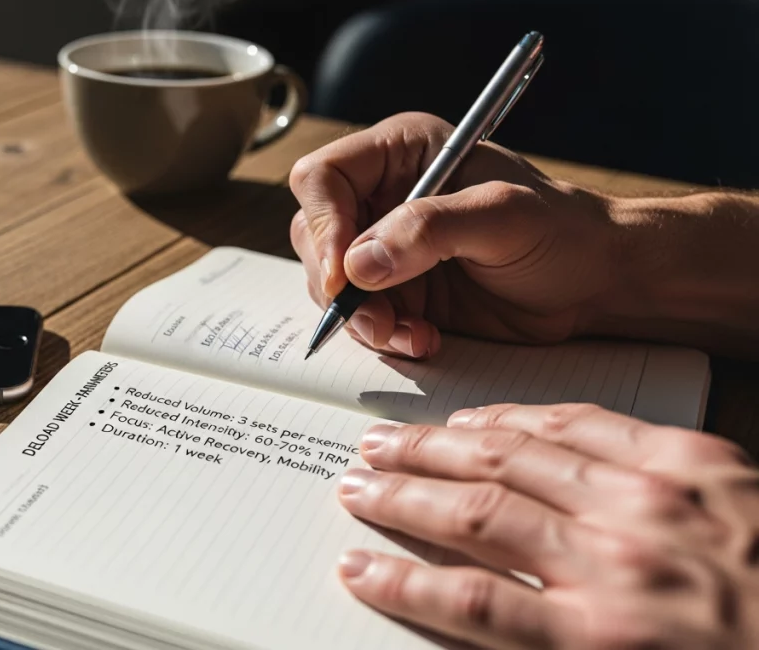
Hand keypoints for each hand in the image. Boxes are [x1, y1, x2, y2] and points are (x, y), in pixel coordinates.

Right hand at [288, 112, 621, 358]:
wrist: (592, 282)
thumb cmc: (562, 231)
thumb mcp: (502, 218)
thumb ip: (429, 230)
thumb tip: (357, 263)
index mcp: (400, 152)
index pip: (322, 178)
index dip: (323, 225)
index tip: (344, 274)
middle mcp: (381, 195)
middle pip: (314, 235)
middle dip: (339, 285)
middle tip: (380, 318)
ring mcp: (384, 246)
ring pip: (330, 283)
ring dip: (361, 318)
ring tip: (411, 334)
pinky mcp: (394, 290)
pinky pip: (359, 316)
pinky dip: (382, 336)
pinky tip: (423, 339)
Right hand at [337, 404, 758, 647]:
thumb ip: (563, 645)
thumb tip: (494, 628)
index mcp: (609, 640)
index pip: (473, 607)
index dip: (402, 584)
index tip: (355, 567)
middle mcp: (620, 564)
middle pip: (479, 519)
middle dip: (403, 498)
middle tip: (352, 484)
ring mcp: (656, 503)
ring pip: (516, 461)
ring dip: (440, 450)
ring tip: (388, 442)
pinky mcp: (694, 462)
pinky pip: (585, 426)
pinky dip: (521, 419)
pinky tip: (482, 419)